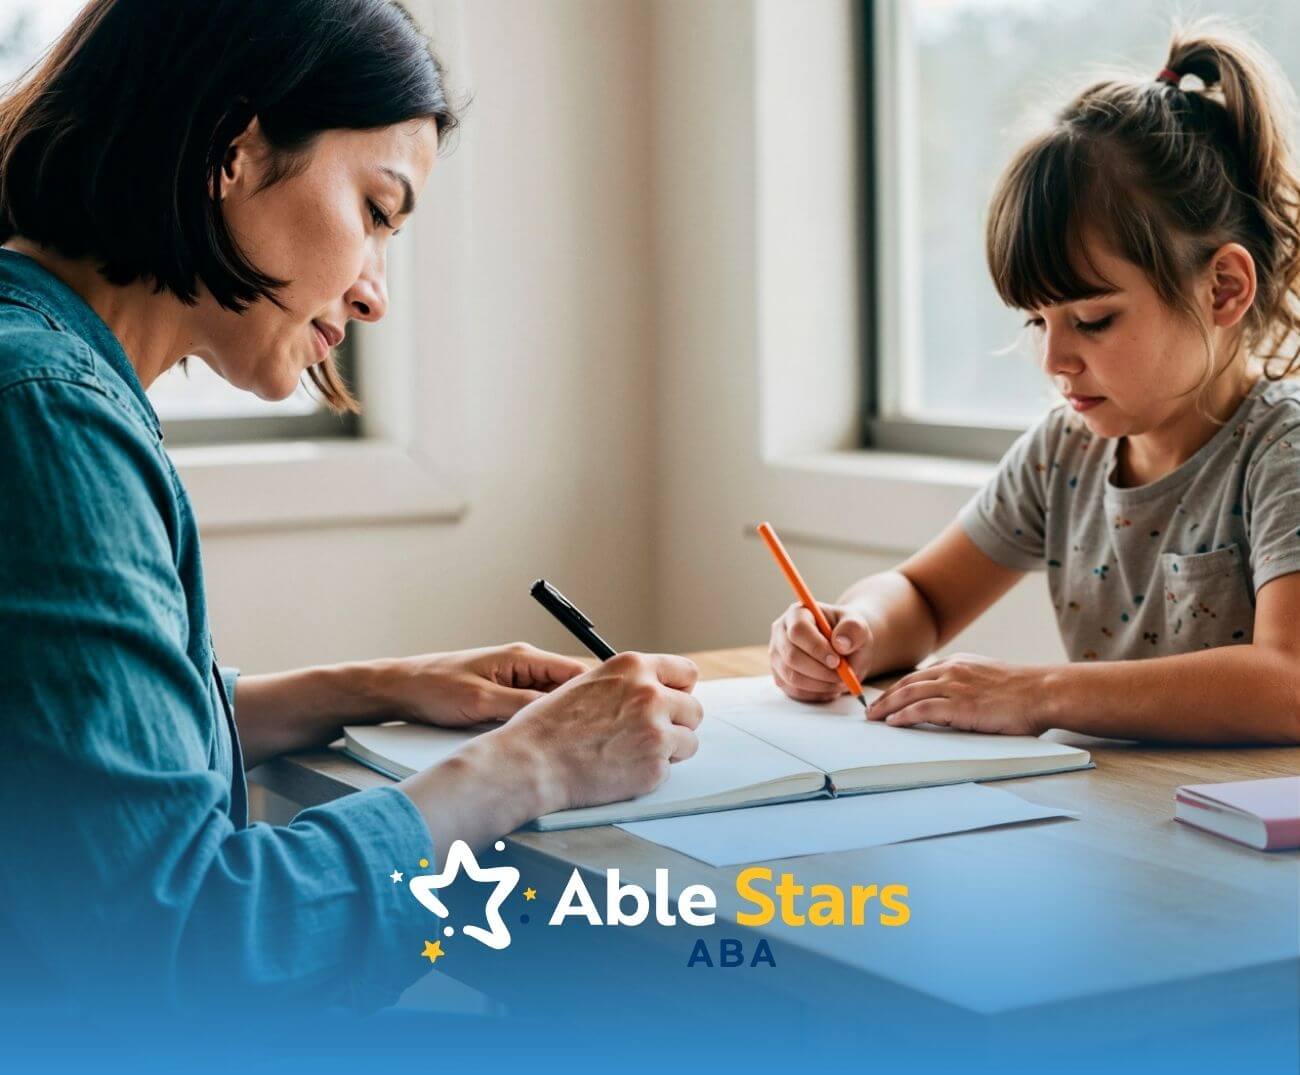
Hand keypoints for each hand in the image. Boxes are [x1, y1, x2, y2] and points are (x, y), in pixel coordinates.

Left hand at [383, 643, 588, 727]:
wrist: (400, 688)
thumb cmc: (433, 688)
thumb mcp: (481, 702)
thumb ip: (522, 706)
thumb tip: (558, 715)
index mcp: (522, 657)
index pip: (577, 669)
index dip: (601, 689)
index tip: (617, 709)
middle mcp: (524, 664)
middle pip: (571, 683)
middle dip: (589, 704)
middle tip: (605, 730)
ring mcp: (515, 678)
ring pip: (556, 696)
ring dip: (568, 714)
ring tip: (583, 738)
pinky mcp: (506, 692)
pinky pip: (538, 704)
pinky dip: (548, 718)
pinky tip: (553, 737)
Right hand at [493, 651, 702, 812]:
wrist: (532, 762)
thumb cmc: (547, 725)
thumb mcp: (587, 683)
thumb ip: (624, 684)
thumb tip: (648, 689)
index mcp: (633, 667)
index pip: (686, 672)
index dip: (680, 690)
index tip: (674, 701)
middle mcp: (650, 694)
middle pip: (694, 709)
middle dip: (677, 723)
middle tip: (651, 735)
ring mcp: (656, 731)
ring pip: (689, 741)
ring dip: (669, 750)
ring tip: (633, 754)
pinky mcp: (655, 767)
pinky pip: (669, 770)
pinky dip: (650, 774)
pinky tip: (621, 771)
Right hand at [769, 601, 872, 702]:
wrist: (845, 648)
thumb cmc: (848, 634)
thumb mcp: (858, 626)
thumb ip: (853, 630)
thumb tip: (840, 645)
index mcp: (797, 613)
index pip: (798, 630)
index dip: (817, 648)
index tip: (837, 661)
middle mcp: (781, 633)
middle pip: (792, 656)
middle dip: (820, 671)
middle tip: (842, 676)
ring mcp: (777, 656)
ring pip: (792, 677)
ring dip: (820, 684)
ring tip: (840, 681)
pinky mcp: (780, 676)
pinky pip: (795, 691)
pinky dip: (816, 693)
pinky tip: (830, 686)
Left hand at [867, 653, 1046, 735]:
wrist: (1042, 691)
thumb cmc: (1022, 690)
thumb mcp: (987, 678)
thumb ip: (966, 683)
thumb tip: (954, 699)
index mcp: (958, 664)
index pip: (918, 675)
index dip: (897, 688)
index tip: (885, 699)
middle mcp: (951, 670)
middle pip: (907, 683)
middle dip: (885, 698)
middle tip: (870, 711)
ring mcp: (955, 686)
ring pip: (909, 694)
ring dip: (888, 707)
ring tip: (874, 719)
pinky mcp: (960, 704)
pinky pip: (923, 709)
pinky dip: (904, 715)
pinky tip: (894, 723)